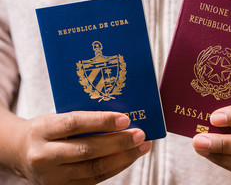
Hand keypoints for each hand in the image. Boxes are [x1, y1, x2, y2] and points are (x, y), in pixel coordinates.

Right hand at [15, 111, 150, 184]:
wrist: (22, 153)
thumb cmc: (47, 130)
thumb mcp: (57, 118)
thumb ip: (84, 118)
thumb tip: (122, 118)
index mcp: (42, 130)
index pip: (75, 123)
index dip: (102, 121)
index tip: (125, 118)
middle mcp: (44, 156)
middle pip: (87, 150)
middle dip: (118, 142)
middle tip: (140, 134)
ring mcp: (53, 177)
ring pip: (94, 168)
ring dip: (123, 157)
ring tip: (142, 146)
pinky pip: (95, 179)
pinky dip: (116, 167)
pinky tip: (129, 157)